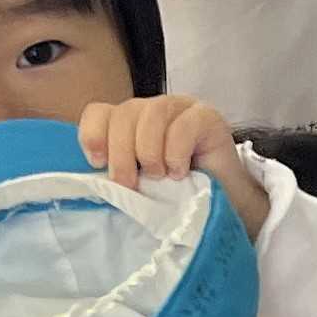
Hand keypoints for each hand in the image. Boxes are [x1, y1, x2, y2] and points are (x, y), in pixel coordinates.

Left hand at [81, 93, 268, 234]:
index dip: (93, 134)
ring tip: (159, 177)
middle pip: (124, 112)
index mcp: (129, 125)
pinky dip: (176, 152)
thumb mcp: (139, 187)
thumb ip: (117, 176)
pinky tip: (180, 173)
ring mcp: (181, 108)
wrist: (224, 208)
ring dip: (149, 151)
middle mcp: (152, 111)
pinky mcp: (207, 117)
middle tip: (129, 184)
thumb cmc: (178, 198)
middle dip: (121, 152)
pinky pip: (183, 124)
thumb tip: (93, 182)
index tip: (98, 164)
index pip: (99, 112)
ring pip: (152, 112)